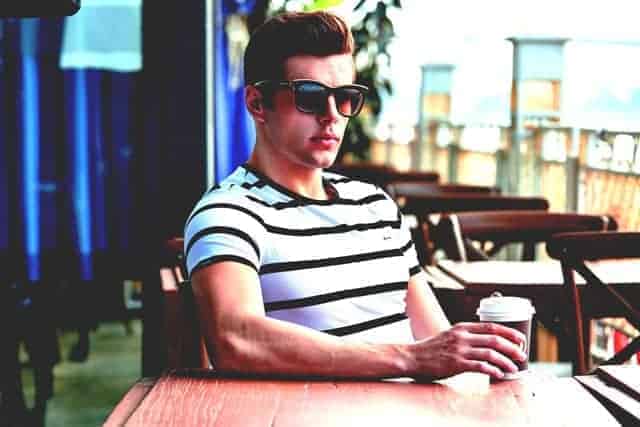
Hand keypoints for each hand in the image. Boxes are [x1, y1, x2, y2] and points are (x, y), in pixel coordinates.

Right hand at [408, 322, 526, 380]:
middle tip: (521, 355)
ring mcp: (459, 350)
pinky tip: (499, 374)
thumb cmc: (431, 349)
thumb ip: (466, 337)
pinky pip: (480, 367)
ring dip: (506, 361)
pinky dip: (493, 370)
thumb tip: (485, 342)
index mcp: (462, 327)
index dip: (509, 332)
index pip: (491, 326)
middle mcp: (462, 337)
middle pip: (494, 339)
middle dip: (512, 347)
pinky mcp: (456, 364)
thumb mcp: (450, 335)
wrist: (413, 357)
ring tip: (514, 367)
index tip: (520, 339)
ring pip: (490, 354)